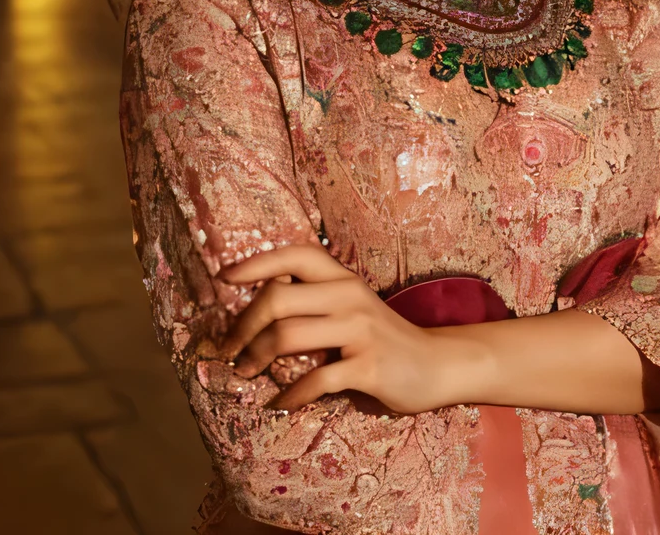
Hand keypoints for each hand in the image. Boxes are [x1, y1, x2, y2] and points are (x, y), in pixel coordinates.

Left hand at [219, 243, 465, 412]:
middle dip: (243, 324)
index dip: (256, 263)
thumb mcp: (350, 307)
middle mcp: (348, 295)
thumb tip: (257, 312)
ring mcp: (359, 330)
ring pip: (288, 335)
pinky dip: (290, 395)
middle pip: (278, 297)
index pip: (295, 254)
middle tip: (227, 349)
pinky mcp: (368, 366)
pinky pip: (315, 379)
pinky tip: (278, 405)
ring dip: (256, 357)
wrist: (436, 364)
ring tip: (244, 373)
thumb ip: (315, 302)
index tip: (223, 278)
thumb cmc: (381, 337)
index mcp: (342, 278)